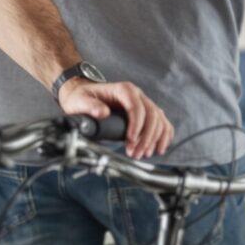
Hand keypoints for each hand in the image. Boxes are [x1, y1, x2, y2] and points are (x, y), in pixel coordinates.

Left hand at [56, 80, 174, 158]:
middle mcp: (137, 94)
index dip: (137, 125)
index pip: (137, 107)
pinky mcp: (145, 113)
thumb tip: (103, 113)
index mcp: (123, 89)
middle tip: (136, 153)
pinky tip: (159, 148)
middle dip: (146, 137)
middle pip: (152, 115)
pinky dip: (164, 136)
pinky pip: (162, 122)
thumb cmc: (83, 97)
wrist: (84, 95)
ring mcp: (143, 103)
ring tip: (143, 154)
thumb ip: (90, 106)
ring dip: (154, 139)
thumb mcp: (80, 100)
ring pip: (159, 120)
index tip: (131, 140)